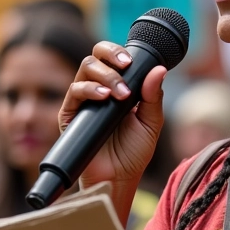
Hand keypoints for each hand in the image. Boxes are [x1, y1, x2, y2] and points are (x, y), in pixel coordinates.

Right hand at [58, 41, 166, 187]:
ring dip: (104, 75)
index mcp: (118, 86)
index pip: (112, 57)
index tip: (131, 62)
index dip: (118, 52)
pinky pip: (74, 92)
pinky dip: (88, 89)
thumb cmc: (135, 151)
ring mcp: (83, 101)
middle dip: (111, 57)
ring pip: (85, 69)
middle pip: (96, 57)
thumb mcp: (151, 122)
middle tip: (126, 68)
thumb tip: (159, 69)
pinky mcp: (70, 115)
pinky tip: (103, 97)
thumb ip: (153, 96)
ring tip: (119, 94)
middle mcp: (98, 89)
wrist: (120, 177)